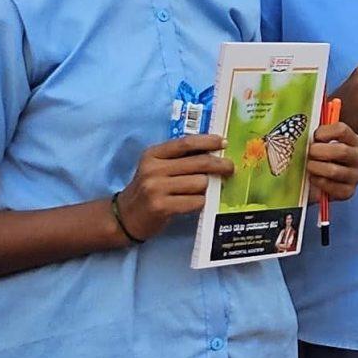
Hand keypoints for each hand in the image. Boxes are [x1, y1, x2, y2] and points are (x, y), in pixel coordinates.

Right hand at [118, 135, 233, 240]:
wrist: (126, 216)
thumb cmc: (150, 189)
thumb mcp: (157, 168)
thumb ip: (180, 159)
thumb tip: (215, 153)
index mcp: (153, 154)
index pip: (185, 143)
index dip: (208, 141)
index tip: (224, 143)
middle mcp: (153, 169)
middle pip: (198, 162)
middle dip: (220, 165)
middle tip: (230, 169)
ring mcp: (156, 188)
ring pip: (200, 182)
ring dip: (208, 188)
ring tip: (204, 191)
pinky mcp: (161, 207)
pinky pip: (196, 201)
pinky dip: (201, 202)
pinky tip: (195, 202)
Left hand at [305, 121, 357, 203]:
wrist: (319, 180)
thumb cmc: (319, 156)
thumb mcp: (320, 140)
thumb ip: (318, 131)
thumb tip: (305, 121)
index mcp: (354, 141)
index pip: (342, 130)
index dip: (324, 132)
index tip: (314, 136)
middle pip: (342, 151)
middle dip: (319, 152)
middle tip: (309, 153)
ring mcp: (356, 176)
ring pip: (335, 170)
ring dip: (316, 168)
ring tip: (308, 166)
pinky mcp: (349, 192)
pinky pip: (333, 188)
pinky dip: (319, 183)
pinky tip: (313, 178)